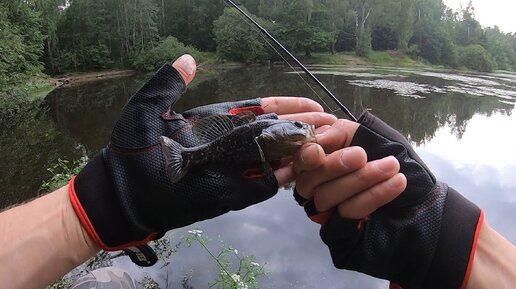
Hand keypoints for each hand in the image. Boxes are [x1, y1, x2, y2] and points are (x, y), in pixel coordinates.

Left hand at [69, 55, 335, 254]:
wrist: (123, 192)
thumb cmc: (132, 150)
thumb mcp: (147, 109)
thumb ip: (169, 84)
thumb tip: (188, 59)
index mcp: (216, 121)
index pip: (260, 110)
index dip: (287, 106)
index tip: (312, 103)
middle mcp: (229, 144)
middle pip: (274, 132)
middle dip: (304, 127)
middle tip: (332, 122)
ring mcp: (231, 169)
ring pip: (274, 157)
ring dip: (300, 150)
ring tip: (329, 142)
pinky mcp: (228, 192)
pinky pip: (261, 185)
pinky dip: (282, 176)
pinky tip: (302, 168)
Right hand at [292, 113, 482, 288]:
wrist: (431, 206)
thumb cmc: (402, 168)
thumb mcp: (376, 138)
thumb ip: (344, 132)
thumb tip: (317, 137)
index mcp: (324, 164)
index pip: (301, 159)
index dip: (304, 154)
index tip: (318, 149)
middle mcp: (320, 190)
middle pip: (308, 180)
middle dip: (334, 165)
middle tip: (362, 155)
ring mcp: (328, 215)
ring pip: (326, 197)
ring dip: (361, 178)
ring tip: (392, 166)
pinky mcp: (340, 237)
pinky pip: (347, 214)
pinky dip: (373, 196)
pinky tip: (397, 182)